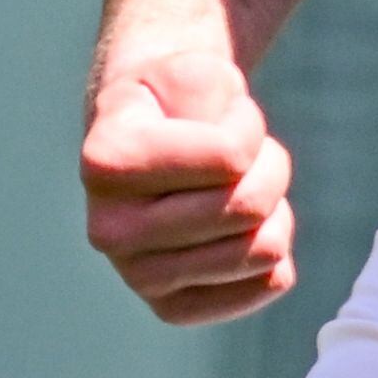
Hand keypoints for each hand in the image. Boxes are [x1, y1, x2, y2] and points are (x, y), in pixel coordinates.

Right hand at [81, 47, 297, 324]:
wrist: (150, 137)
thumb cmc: (179, 99)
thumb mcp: (194, 69)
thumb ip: (210, 95)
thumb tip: (231, 166)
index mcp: (105, 162)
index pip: (232, 157)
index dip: (246, 124)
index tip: (219, 114)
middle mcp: (109, 231)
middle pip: (250, 207)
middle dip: (267, 163)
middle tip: (238, 151)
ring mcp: (137, 278)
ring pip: (266, 249)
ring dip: (272, 203)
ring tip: (237, 184)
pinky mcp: (171, 308)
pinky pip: (267, 284)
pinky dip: (272, 247)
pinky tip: (238, 225)